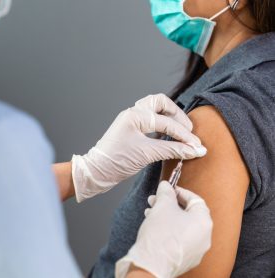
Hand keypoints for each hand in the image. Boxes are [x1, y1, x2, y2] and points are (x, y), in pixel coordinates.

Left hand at [72, 94, 206, 201]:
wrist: (97, 171)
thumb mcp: (146, 154)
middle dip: (177, 115)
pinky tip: (169, 135)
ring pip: (155, 108)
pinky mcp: (132, 129)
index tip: (196, 146)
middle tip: (188, 130)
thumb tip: (194, 150)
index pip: (166, 122)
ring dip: (170, 117)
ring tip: (181, 130)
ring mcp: (131, 120)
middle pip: (161, 103)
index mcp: (135, 115)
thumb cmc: (116, 161)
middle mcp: (133, 113)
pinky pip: (151, 119)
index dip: (184, 135)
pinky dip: (162, 124)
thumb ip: (172, 150)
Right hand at [116, 181, 212, 277]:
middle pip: (187, 213)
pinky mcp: (186, 259)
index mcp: (203, 222)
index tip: (168, 189)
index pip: (195, 199)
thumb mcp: (162, 205)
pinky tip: (154, 226)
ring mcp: (196, 250)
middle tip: (156, 200)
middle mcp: (204, 237)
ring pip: (182, 226)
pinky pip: (179, 239)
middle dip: (169, 204)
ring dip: (166, 216)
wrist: (150, 265)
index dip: (180, 191)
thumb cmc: (159, 235)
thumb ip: (166, 192)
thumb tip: (166, 186)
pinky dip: (168, 230)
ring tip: (151, 212)